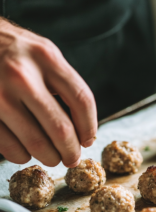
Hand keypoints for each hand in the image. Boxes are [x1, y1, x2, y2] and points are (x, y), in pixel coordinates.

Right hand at [0, 18, 96, 166]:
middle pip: (61, 128)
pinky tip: (27, 152)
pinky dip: (22, 156)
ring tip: (53, 158)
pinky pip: (10, 147)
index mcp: (46, 57)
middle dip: (71, 151)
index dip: (90, 127)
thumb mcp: (42, 54)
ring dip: (50, 158)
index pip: (81, 100)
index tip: (88, 140)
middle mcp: (22, 76)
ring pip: (36, 143)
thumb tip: (80, 128)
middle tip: (72, 159)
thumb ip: (62, 83)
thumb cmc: (13, 52)